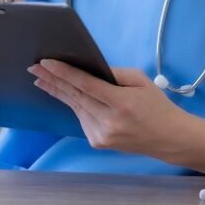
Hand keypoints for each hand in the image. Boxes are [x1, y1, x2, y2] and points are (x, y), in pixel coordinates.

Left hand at [28, 61, 187, 157]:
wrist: (169, 139)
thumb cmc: (156, 105)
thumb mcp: (140, 80)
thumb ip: (113, 73)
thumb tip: (88, 66)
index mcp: (121, 103)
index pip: (85, 85)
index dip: (63, 72)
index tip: (46, 62)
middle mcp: (109, 122)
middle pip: (74, 96)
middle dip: (52, 79)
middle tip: (34, 67)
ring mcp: (102, 135)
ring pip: (75, 106)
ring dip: (57, 91)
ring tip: (40, 78)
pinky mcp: (98, 142)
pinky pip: (81, 117)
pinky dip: (73, 103)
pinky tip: (63, 92)